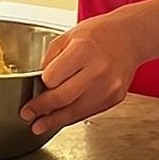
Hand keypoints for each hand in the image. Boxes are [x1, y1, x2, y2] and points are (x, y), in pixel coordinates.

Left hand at [20, 11, 145, 136]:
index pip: (52, 78)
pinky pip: (88, 112)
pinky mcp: (114, 98)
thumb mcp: (68, 36)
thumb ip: (51, 58)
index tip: (34, 88)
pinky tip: (61, 118)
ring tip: (40, 125)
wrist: (131, 37)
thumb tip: (38, 83)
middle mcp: (98, 70)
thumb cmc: (100, 33)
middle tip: (27, 114)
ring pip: (75, 111)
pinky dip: (72, 116)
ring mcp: (108, 87)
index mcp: (83, 50)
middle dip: (41, 109)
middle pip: (62, 98)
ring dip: (55, 121)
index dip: (41, 84)